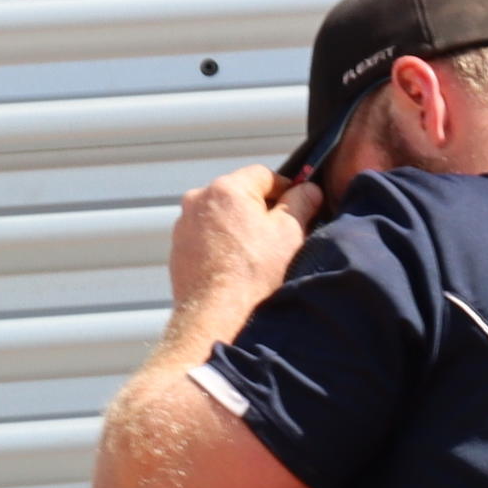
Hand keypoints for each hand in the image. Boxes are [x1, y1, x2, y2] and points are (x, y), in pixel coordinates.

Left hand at [164, 165, 316, 335]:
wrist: (217, 312)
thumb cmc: (254, 273)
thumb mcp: (291, 233)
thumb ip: (301, 203)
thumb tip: (309, 189)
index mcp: (228, 188)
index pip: (264, 175)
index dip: (287, 189)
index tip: (299, 208)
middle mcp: (200, 198)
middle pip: (240, 193)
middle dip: (261, 210)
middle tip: (281, 236)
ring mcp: (185, 222)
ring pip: (223, 214)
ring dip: (241, 227)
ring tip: (258, 256)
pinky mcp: (179, 245)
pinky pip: (208, 235)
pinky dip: (224, 244)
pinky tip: (238, 266)